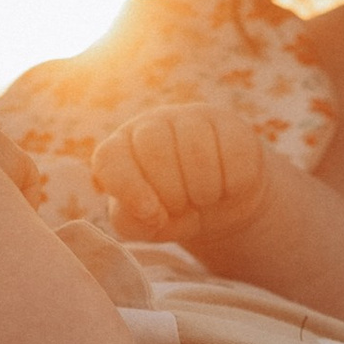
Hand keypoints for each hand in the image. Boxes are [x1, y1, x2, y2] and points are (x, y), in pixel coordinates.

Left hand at [92, 103, 275, 247]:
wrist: (218, 205)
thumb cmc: (172, 212)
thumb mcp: (145, 225)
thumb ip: (131, 221)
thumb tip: (147, 211)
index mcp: (121, 147)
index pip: (110, 157)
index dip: (129, 188)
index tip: (153, 216)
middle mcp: (151, 124)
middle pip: (153, 147)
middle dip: (171, 192)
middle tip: (182, 208)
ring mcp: (191, 118)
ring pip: (196, 149)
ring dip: (203, 191)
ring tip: (203, 200)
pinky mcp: (228, 123)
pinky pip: (233, 154)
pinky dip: (231, 185)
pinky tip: (226, 188)